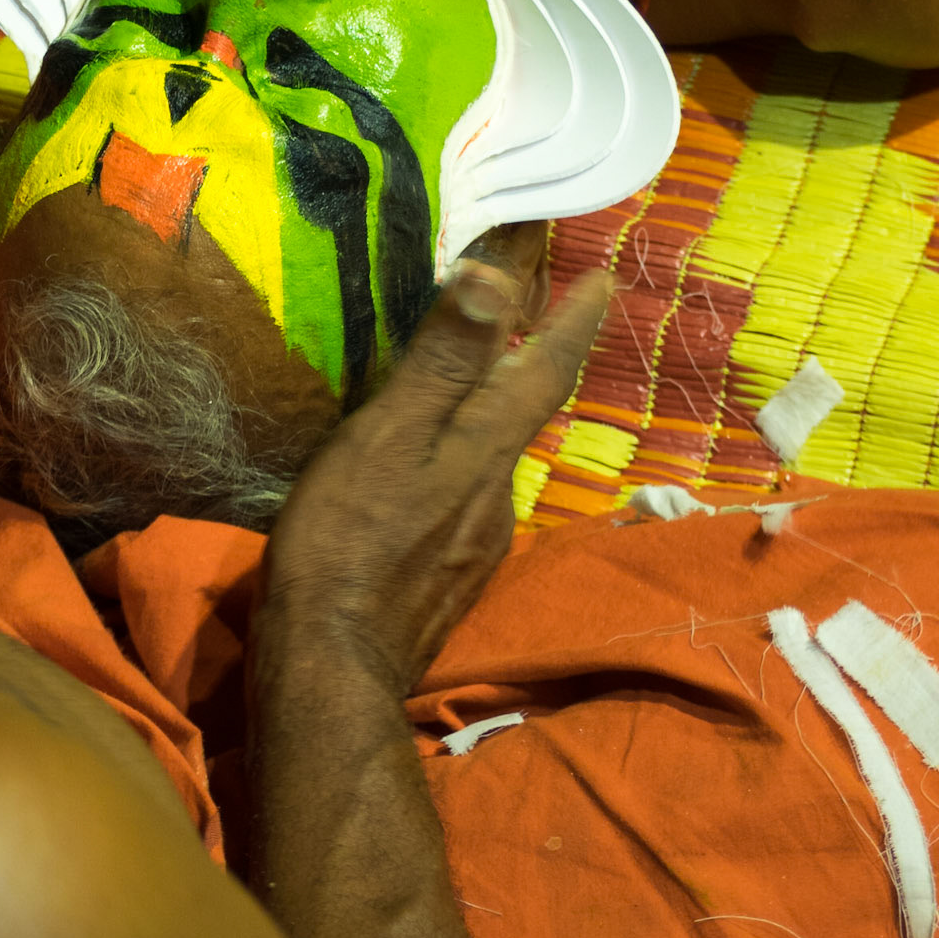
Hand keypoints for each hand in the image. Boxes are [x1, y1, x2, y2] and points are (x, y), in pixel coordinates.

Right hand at [257, 239, 610, 694]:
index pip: (544, 367)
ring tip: (467, 377)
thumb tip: (494, 277)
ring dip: (491, 408)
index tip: (604, 274)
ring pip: (493, 452)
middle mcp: (498, 490)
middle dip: (531, 354)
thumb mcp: (389, 435)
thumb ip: (442, 363)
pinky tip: (424, 463)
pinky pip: (466, 492)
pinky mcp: (452, 571)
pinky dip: (460, 457)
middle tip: (529, 306)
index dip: (574, 317)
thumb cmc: (350, 538)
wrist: (335, 664)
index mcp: (486, 447)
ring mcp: (479, 537)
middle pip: (524, 408)